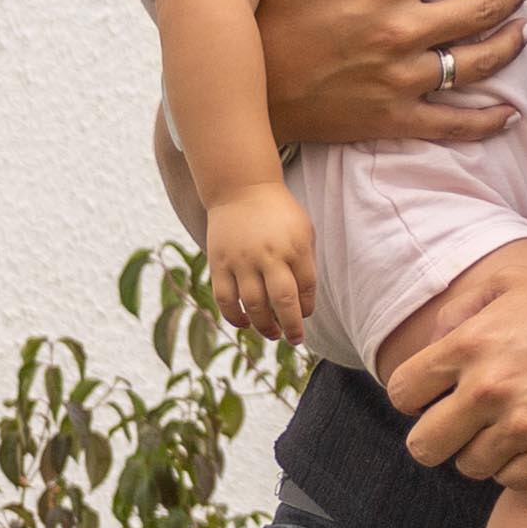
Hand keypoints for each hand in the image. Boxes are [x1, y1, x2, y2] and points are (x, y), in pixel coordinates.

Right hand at [205, 183, 315, 343]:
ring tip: (271, 334)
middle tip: (294, 339)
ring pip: (254, 306)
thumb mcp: (302, 230)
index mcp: (296, 247)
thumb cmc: (278, 214)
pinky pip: (226, 299)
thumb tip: (303, 305)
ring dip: (264, 327)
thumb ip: (306, 264)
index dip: (306, 308)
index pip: (307, 288)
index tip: (303, 315)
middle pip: (283, 302)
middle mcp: (270, 255)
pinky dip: (235, 317)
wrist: (241, 188)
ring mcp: (242, 260)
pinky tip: (244, 323)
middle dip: (291, 327)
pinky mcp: (219, 263)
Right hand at [256, 0, 526, 149]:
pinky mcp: (391, 118)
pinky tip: (507, 114)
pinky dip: (484, 122)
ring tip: (521, 33)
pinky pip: (451, 123)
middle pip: (478, 10)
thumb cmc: (259, 3)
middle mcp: (402, 31)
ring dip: (506, 46)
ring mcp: (400, 79)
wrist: (236, 80)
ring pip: (475, 64)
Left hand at [388, 265, 526, 488]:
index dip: (415, 399)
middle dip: (438, 439)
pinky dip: (516, 467)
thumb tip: (436, 339)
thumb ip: (463, 307)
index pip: (402, 392)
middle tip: (463, 429)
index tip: (436, 398)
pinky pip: (509, 481)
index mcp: (469, 345)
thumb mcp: (516, 282)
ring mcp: (520, 426)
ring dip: (483, 452)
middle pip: (423, 446)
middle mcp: (487, 389)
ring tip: (509, 431)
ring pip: (468, 467)